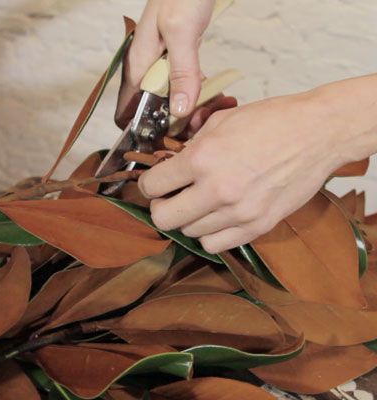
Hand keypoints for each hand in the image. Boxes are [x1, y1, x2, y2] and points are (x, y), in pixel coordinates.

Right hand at [115, 0, 214, 128]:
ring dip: (187, 112)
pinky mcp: (174, 62)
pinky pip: (181, 87)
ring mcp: (160, 66)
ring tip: (208, 113)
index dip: (141, 131)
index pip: (126, 112)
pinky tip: (211, 97)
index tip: (164, 141)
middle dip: (172, 124)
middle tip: (197, 127)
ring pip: (168, 102)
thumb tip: (178, 110)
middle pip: (150, 112)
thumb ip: (181, 72)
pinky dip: (195, 95)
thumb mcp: (181, 32)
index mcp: (138, 66)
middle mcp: (145, 70)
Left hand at [138, 90, 355, 252]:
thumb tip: (174, 166)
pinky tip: (217, 217)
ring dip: (188, 219)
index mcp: (203, 158)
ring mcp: (239, 213)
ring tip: (200, 203)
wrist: (317, 134)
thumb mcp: (222, 120)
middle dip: (160, 207)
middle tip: (169, 197)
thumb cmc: (271, 121)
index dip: (147, 184)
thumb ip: (192, 146)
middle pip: (164, 219)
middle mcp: (218, 190)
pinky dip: (210, 234)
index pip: (153, 186)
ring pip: (190, 233)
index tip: (153, 183)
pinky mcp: (258, 226)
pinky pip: (216, 244)